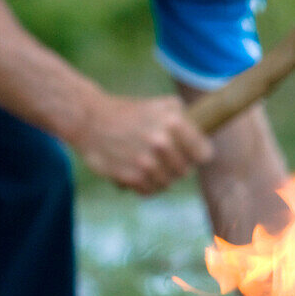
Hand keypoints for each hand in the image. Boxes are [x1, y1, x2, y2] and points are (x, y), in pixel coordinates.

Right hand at [74, 92, 213, 193]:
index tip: (194, 154)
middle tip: (164, 157)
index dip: (200, 154)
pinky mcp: (130, 177)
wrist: (89, 120)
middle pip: (185, 170)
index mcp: (173, 122)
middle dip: (177, 165)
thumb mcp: (159, 104)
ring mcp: (146, 162)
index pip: (204, 154)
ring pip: (168, 183)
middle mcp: (162, 143)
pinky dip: (145, 185)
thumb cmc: (127, 112)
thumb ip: (185, 117)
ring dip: (161, 177)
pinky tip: (137, 171)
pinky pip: (149, 191)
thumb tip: (205, 131)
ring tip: (149, 164)